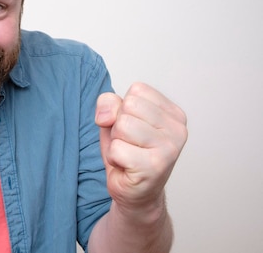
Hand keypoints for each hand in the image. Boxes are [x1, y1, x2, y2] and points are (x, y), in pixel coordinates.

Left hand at [95, 83, 187, 213]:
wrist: (135, 194)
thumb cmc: (127, 154)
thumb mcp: (114, 120)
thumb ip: (109, 104)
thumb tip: (106, 115)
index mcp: (173, 113)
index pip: (137, 90)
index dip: (124, 109)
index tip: (134, 129)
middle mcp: (178, 129)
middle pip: (129, 106)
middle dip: (119, 126)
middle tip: (130, 145)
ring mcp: (170, 148)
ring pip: (122, 126)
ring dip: (116, 142)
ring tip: (128, 155)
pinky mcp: (156, 166)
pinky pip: (117, 149)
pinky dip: (114, 159)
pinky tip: (127, 167)